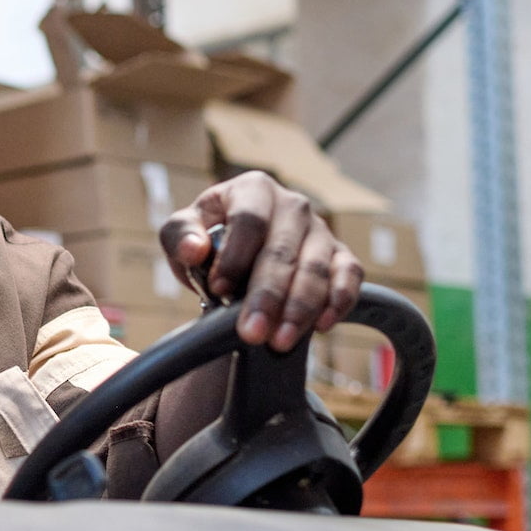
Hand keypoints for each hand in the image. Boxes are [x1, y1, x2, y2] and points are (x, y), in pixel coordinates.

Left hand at [160, 170, 362, 350]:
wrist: (240, 253)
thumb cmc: (209, 240)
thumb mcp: (182, 233)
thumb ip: (180, 237)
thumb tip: (193, 249)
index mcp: (253, 190)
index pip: (249, 221)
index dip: (235, 256)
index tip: (219, 290)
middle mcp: (292, 205)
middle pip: (283, 250)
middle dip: (267, 294)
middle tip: (251, 332)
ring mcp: (320, 230)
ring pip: (316, 267)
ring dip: (300, 307)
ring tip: (280, 341)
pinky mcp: (340, 254)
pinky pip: (349, 274)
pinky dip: (340, 300)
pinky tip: (323, 325)